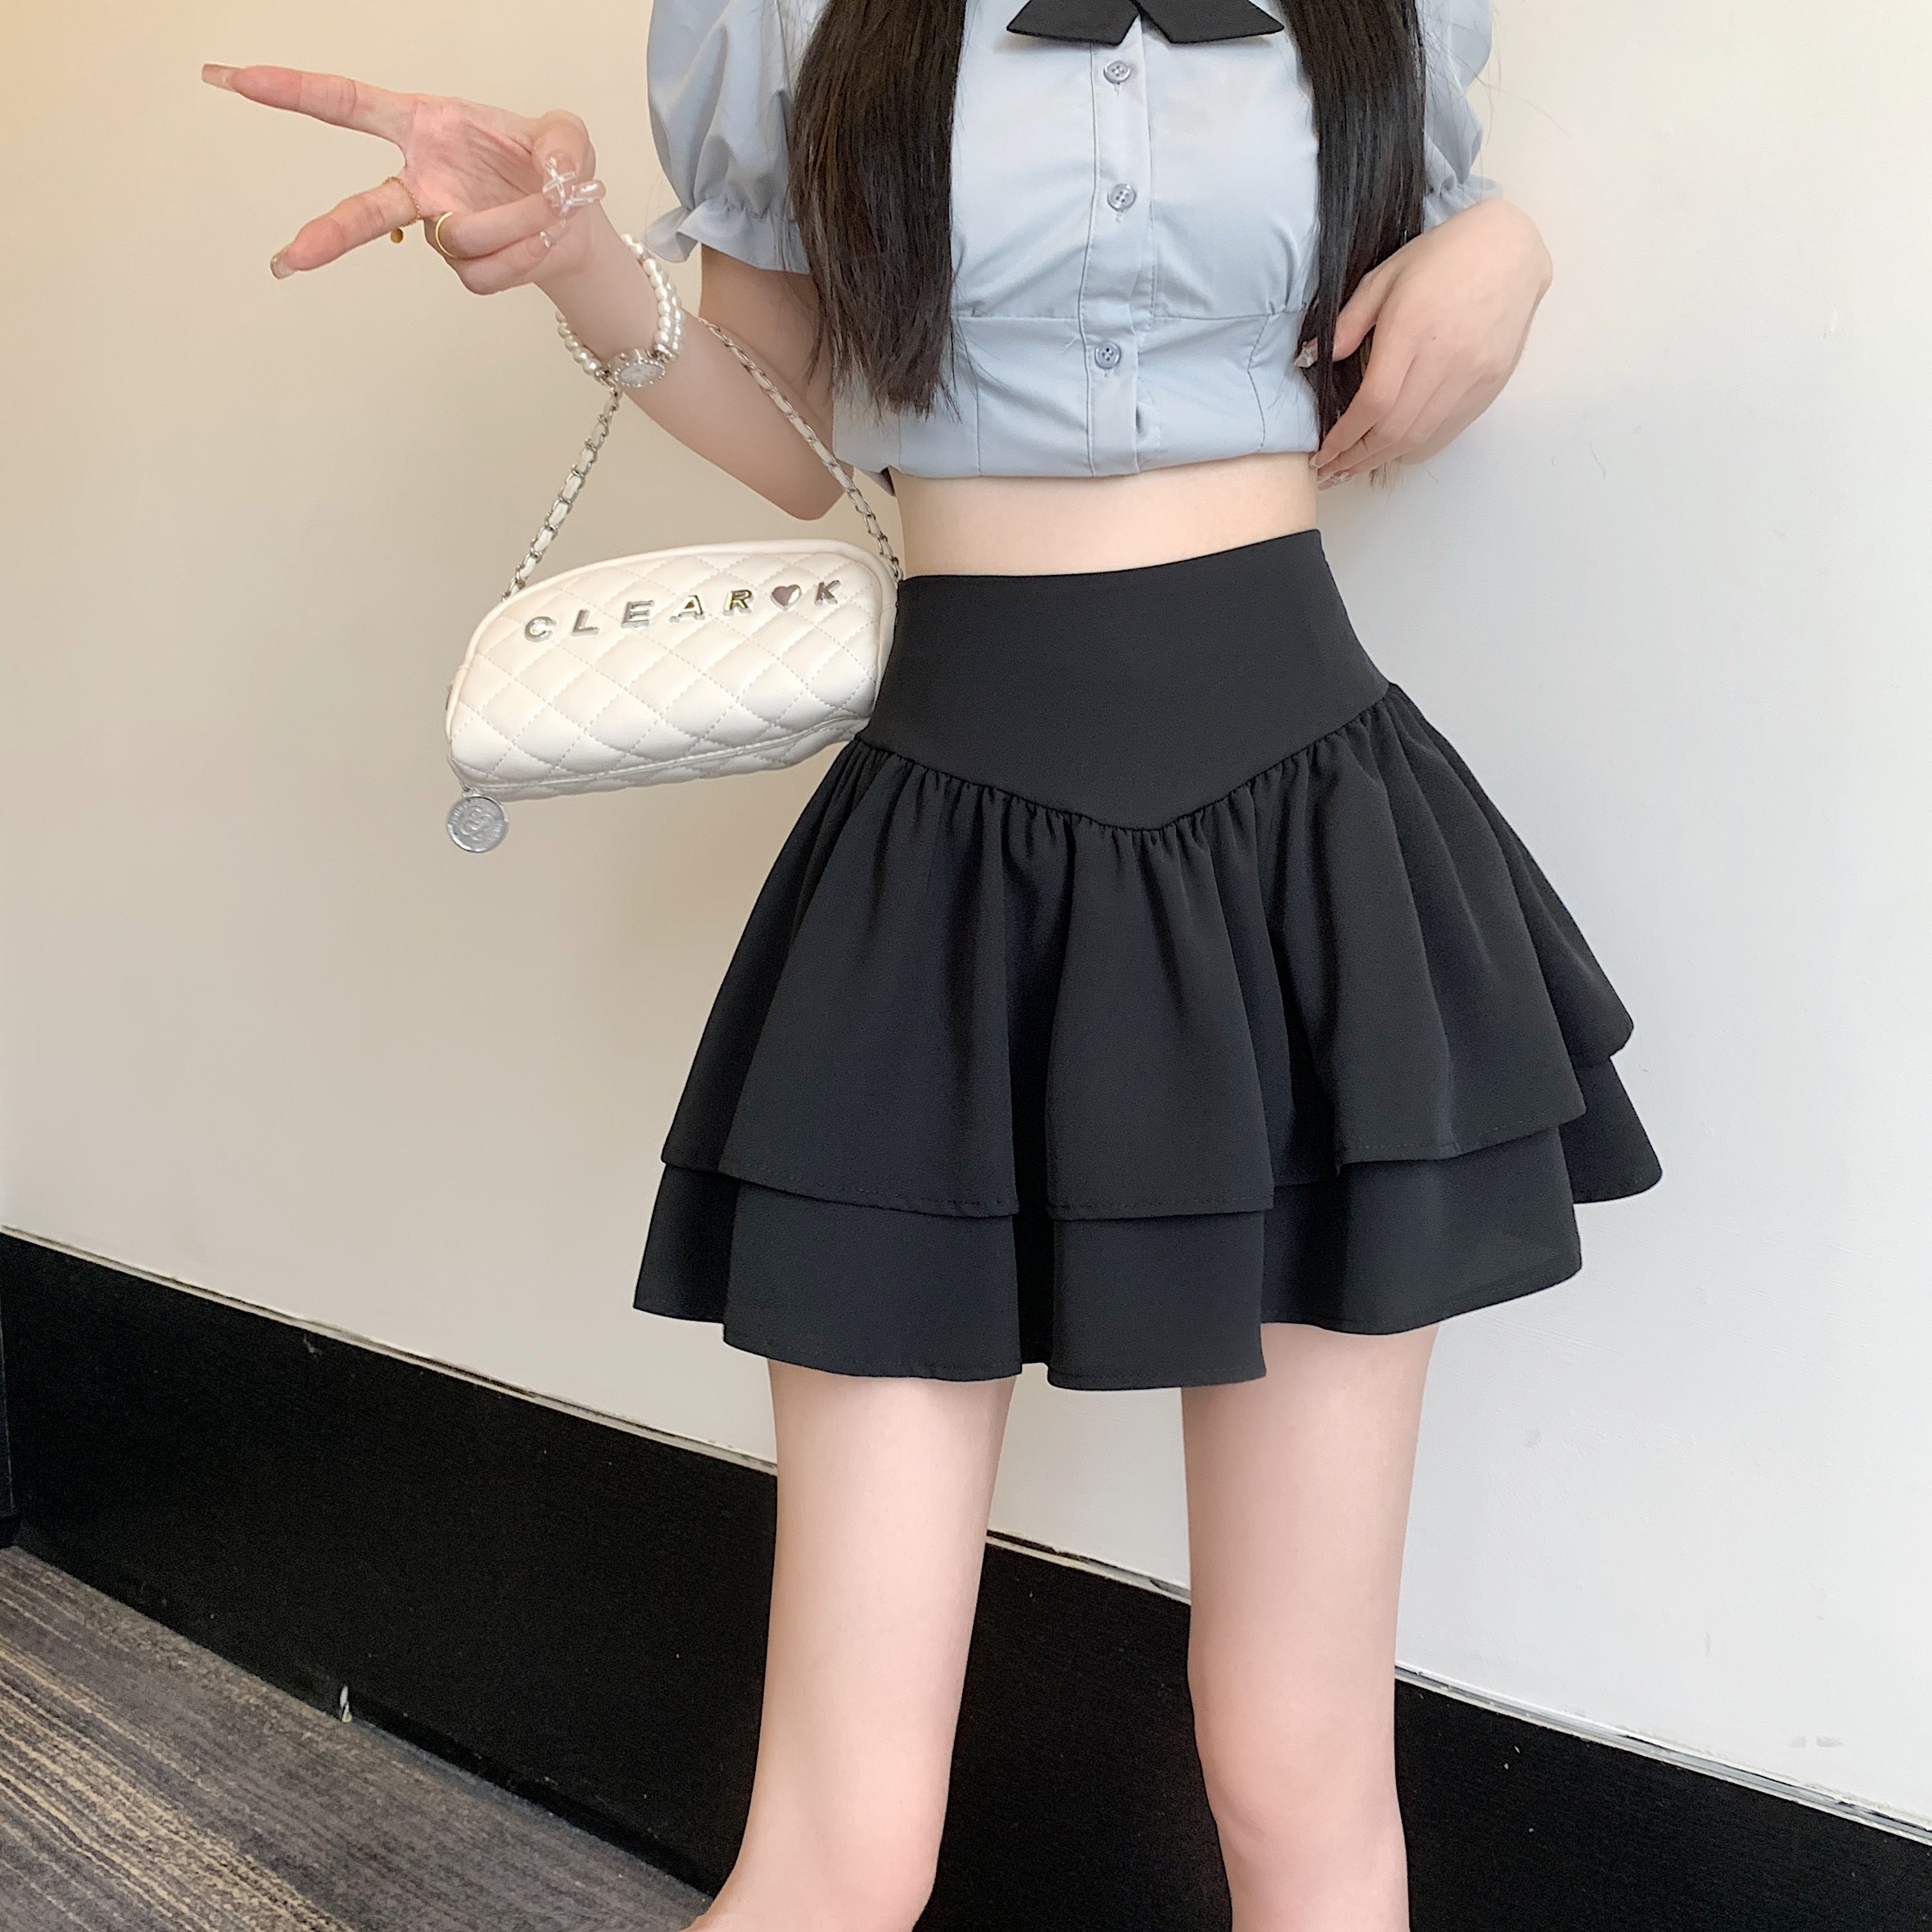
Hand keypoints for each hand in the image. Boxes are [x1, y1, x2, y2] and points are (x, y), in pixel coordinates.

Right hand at [201, 63, 602, 292]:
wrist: (574, 223)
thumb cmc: (553, 167)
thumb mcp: (566, 136)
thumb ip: (561, 144)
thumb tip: (553, 176)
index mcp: (425, 127)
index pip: (347, 104)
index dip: (291, 90)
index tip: (235, 79)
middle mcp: (421, 181)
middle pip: (364, 211)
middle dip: (328, 234)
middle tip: (290, 258)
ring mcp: (439, 228)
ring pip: (457, 239)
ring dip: (511, 224)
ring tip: (545, 207)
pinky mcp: (465, 268)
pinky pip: (485, 271)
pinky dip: (522, 255)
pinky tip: (537, 240)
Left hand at [1311, 197, 1552, 485]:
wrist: (1509, 251)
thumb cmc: (1441, 258)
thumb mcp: (1384, 277)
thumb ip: (1347, 322)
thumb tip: (1313, 358)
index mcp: (1413, 328)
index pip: (1374, 403)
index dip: (1344, 436)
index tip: (1321, 453)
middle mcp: (1446, 358)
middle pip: (1395, 430)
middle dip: (1357, 457)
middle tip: (1331, 470)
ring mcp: (1472, 376)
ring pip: (1420, 438)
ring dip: (1382, 459)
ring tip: (1354, 467)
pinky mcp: (1489, 386)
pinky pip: (1447, 432)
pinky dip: (1414, 448)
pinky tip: (1392, 451)